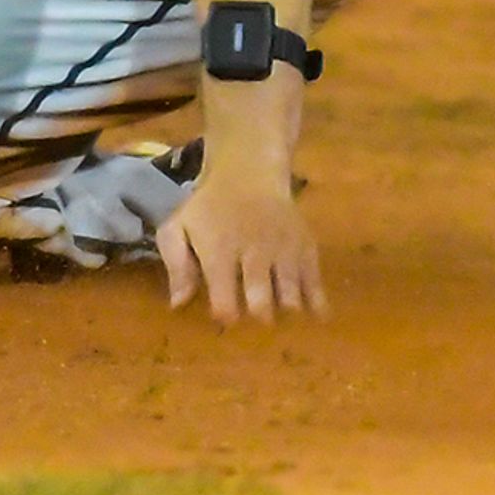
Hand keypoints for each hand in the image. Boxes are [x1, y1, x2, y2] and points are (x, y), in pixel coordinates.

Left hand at [159, 167, 325, 323]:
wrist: (249, 171)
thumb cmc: (209, 207)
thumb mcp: (178, 227)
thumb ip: (176, 266)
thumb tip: (179, 304)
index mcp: (220, 251)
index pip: (224, 297)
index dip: (225, 314)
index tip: (224, 318)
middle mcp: (254, 251)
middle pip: (261, 298)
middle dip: (259, 316)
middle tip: (256, 323)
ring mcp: (284, 248)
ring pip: (290, 291)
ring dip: (286, 310)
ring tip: (282, 320)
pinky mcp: (305, 244)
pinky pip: (315, 277)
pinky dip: (317, 300)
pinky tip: (318, 316)